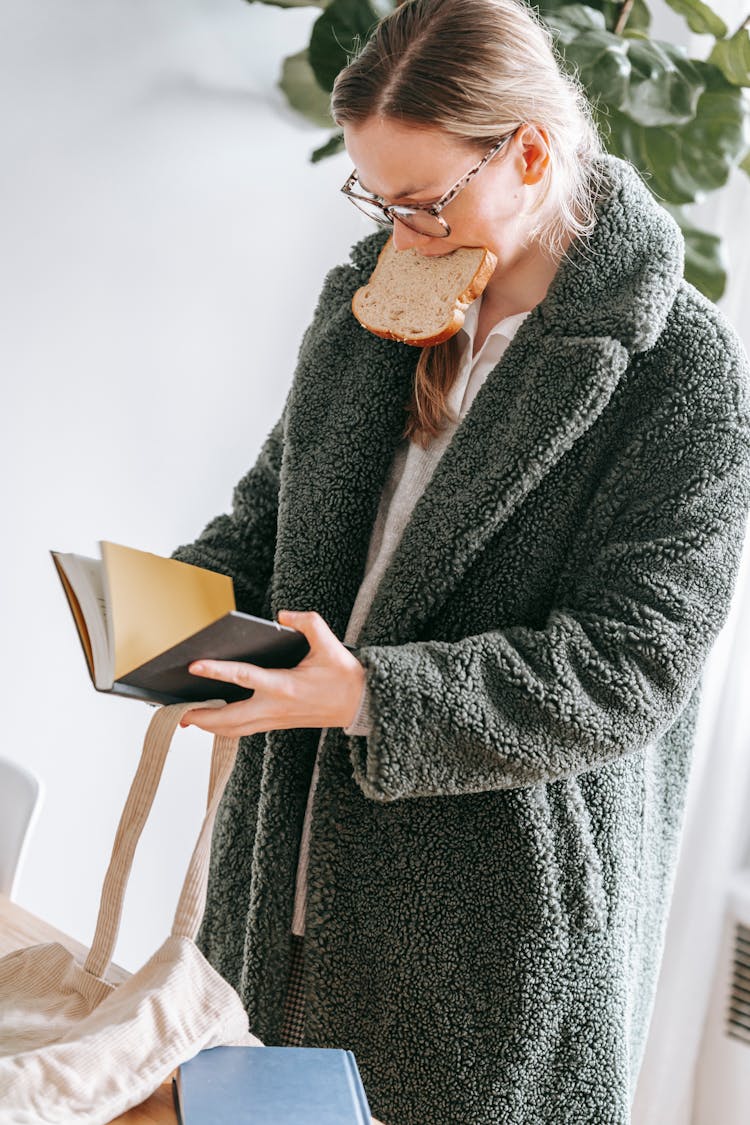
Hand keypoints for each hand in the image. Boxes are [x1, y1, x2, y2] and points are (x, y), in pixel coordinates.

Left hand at [178, 610, 365, 736]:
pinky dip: (224, 727)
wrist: (359, 705)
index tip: (194, 666)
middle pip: (228, 718)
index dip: (217, 671)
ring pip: (233, 729)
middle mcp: (274, 707)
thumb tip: (282, 615)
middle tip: (175, 712)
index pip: (243, 677)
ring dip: (209, 725)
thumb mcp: (329, 643)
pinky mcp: (276, 724)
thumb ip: (307, 622)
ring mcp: (274, 719)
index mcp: (284, 685)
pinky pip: (243, 730)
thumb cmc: (344, 676)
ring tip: (186, 718)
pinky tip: (212, 721)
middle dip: (200, 716)